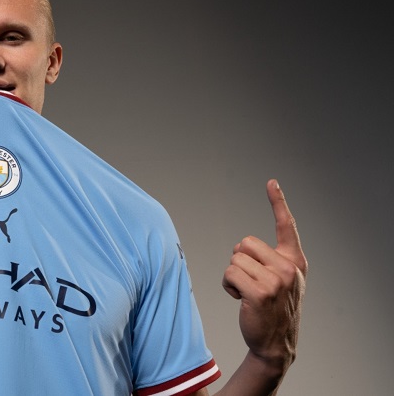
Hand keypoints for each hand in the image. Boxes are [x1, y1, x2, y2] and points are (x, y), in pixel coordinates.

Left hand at [222, 180, 307, 371]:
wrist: (275, 342)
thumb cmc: (273, 308)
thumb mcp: (281, 281)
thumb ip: (269, 259)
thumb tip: (241, 246)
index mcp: (295, 260)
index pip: (287, 225)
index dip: (278, 201)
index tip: (271, 181)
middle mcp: (289, 268)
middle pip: (244, 243)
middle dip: (240, 260)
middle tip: (250, 281)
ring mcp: (276, 281)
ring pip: (234, 259)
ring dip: (233, 276)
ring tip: (246, 292)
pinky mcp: (259, 293)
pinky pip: (229, 274)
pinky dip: (228, 285)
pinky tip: (240, 299)